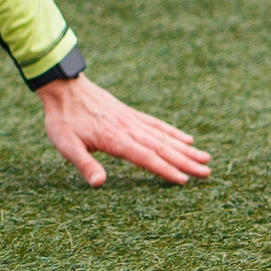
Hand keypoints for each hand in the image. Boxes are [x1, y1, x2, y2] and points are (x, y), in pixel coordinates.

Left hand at [36, 75, 210, 185]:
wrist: (63, 86)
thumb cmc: (62, 118)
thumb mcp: (66, 144)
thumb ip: (84, 164)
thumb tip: (99, 184)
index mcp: (114, 139)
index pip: (146, 158)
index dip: (165, 170)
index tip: (185, 180)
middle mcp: (128, 129)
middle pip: (162, 148)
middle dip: (186, 162)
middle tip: (208, 173)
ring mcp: (131, 120)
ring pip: (164, 136)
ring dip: (185, 149)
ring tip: (206, 158)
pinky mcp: (130, 113)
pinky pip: (156, 124)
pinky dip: (172, 132)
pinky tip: (186, 138)